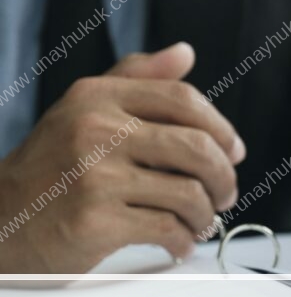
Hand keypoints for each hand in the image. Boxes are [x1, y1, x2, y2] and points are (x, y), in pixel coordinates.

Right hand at [0, 43, 243, 272]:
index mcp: (97, 96)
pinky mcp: (95, 221)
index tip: (234, 151)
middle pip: (197, 147)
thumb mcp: (84, 109)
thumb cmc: (51, 168)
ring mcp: (94, 176)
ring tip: (200, 221)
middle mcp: (95, 129)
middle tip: (225, 194)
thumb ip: (137, 78)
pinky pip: (167, 228)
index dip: (220, 128)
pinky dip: (183, 240)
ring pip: (188, 192)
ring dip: (205, 213)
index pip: (183, 100)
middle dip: (223, 176)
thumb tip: (185, 53)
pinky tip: (178, 243)